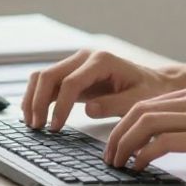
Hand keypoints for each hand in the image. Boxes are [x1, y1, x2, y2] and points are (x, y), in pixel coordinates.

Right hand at [22, 49, 180, 129]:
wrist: (153, 83)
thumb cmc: (148, 91)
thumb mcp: (137, 100)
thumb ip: (114, 104)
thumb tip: (88, 110)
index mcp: (101, 60)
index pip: (70, 82)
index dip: (60, 106)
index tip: (55, 128)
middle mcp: (85, 57)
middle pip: (49, 75)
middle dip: (38, 101)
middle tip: (37, 127)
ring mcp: (76, 63)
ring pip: (43, 76)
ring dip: (33, 99)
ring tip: (32, 124)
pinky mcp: (72, 74)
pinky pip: (47, 83)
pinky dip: (37, 97)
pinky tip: (33, 115)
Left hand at [105, 84, 185, 180]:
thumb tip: (170, 141)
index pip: (148, 103)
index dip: (126, 123)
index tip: (117, 143)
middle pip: (139, 110)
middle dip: (117, 134)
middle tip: (109, 156)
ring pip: (145, 123)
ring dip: (124, 145)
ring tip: (118, 164)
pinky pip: (161, 143)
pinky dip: (143, 155)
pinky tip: (140, 168)